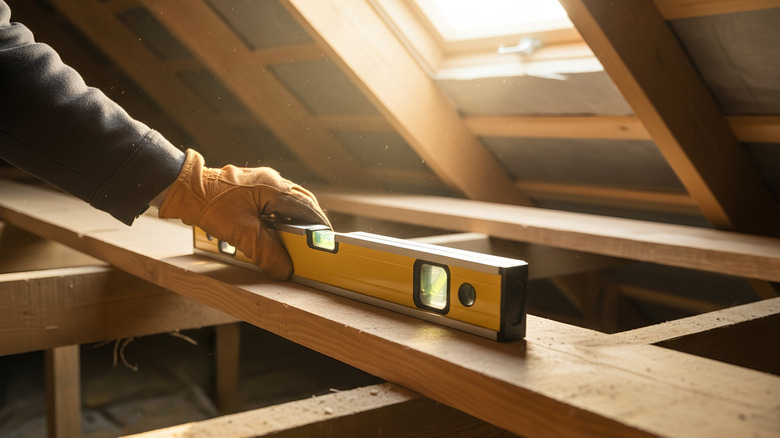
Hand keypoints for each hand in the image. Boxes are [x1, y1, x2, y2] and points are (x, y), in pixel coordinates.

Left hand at [158, 149, 329, 279]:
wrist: (182, 188)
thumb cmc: (211, 205)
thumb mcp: (242, 234)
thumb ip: (267, 253)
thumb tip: (286, 271)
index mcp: (275, 187)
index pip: (307, 209)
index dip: (319, 228)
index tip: (326, 243)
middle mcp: (272, 180)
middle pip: (301, 203)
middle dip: (309, 224)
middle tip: (314, 243)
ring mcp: (261, 181)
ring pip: (288, 202)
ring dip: (294, 221)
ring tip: (296, 240)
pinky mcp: (251, 186)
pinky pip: (274, 201)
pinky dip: (280, 217)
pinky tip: (275, 231)